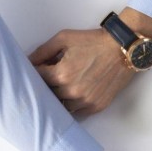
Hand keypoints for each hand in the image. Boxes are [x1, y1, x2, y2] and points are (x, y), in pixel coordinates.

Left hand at [30, 8, 151, 114]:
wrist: (123, 49)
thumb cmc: (93, 41)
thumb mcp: (64, 38)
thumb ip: (42, 51)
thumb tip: (28, 62)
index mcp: (61, 74)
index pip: (38, 79)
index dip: (36, 72)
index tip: (40, 68)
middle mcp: (72, 91)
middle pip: (48, 94)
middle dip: (47, 84)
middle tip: (52, 76)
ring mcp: (85, 101)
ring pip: (61, 106)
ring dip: (59, 97)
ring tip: (64, 86)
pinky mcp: (96, 106)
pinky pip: (77, 112)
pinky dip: (73, 104)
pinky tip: (74, 94)